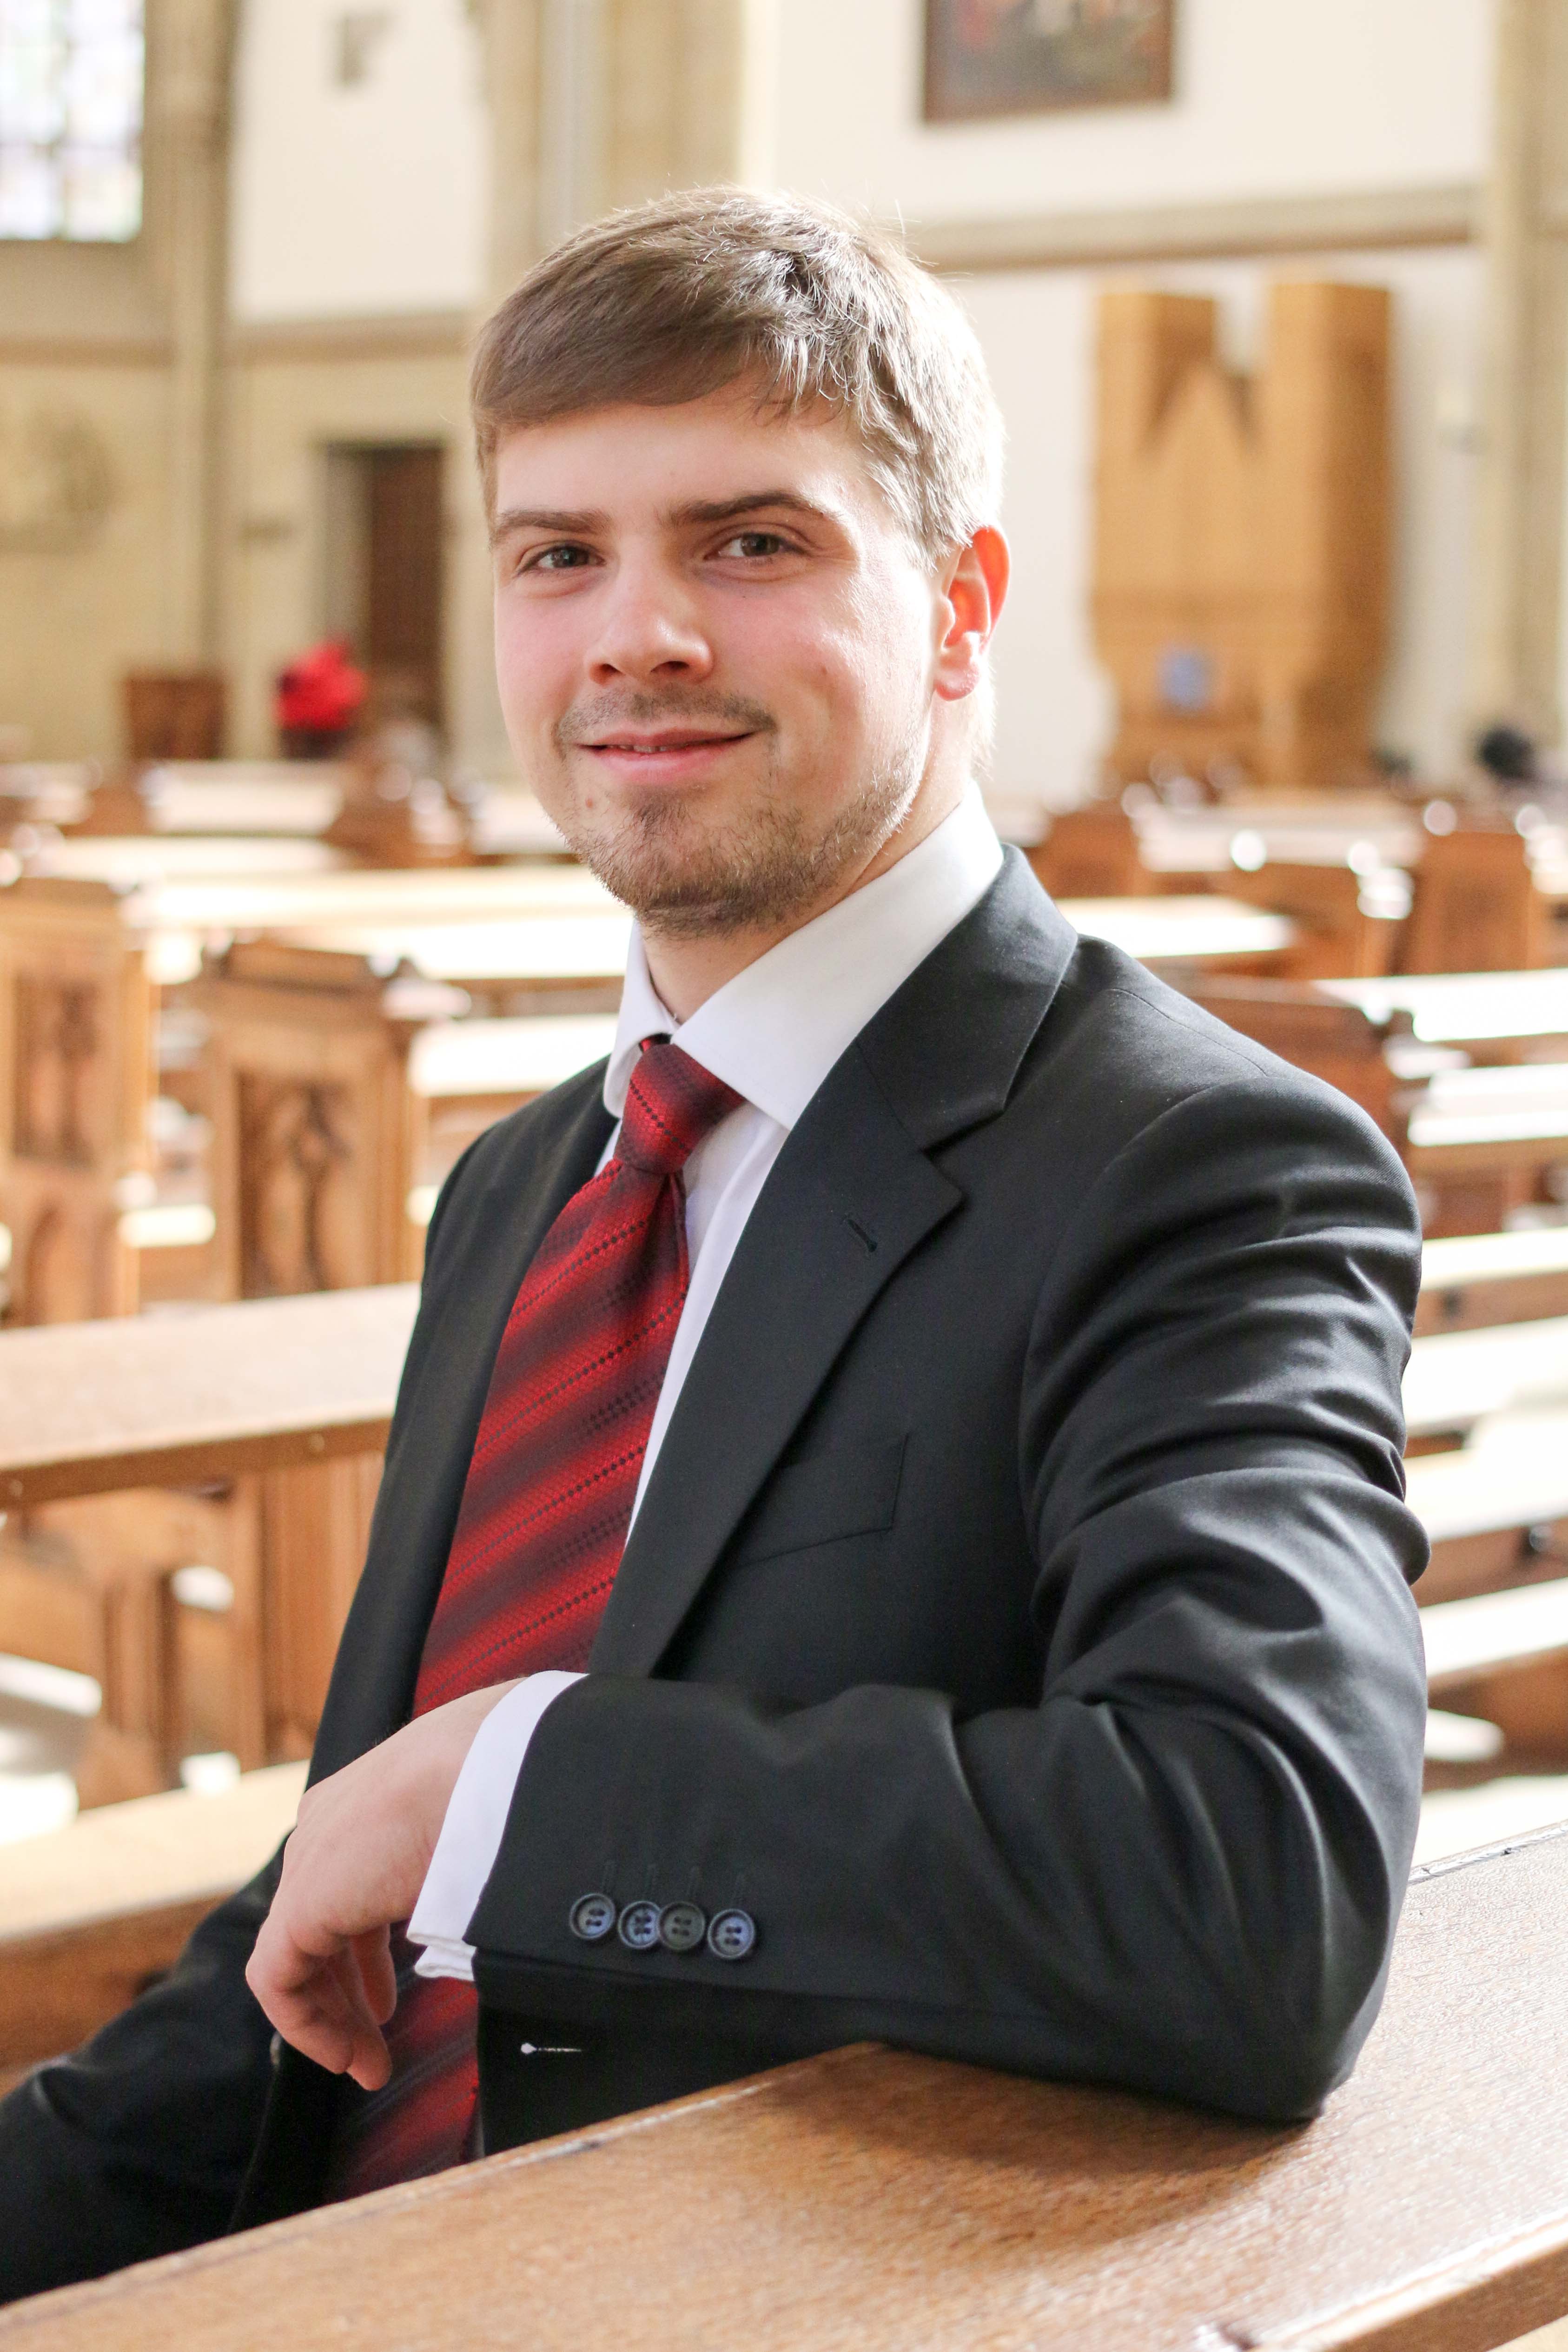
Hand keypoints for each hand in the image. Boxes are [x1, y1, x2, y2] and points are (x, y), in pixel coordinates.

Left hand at [246, 1682, 519, 2088]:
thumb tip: (502, 1902)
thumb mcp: (482, 1825)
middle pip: (321, 1926)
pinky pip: (279, 1978)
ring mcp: (311, 1862)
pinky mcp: (302, 1903)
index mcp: (367, 1800)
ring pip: (297, 1956)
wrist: (496, 1768)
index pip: (346, 1888)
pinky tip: (343, 2055)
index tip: (391, 2003)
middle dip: (349, 1992)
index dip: (365, 1957)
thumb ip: (468, 1866)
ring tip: (367, 2064)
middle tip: (378, 2041)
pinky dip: (307, 2023)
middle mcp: (328, 1827)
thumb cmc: (511, 1784)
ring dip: (332, 2016)